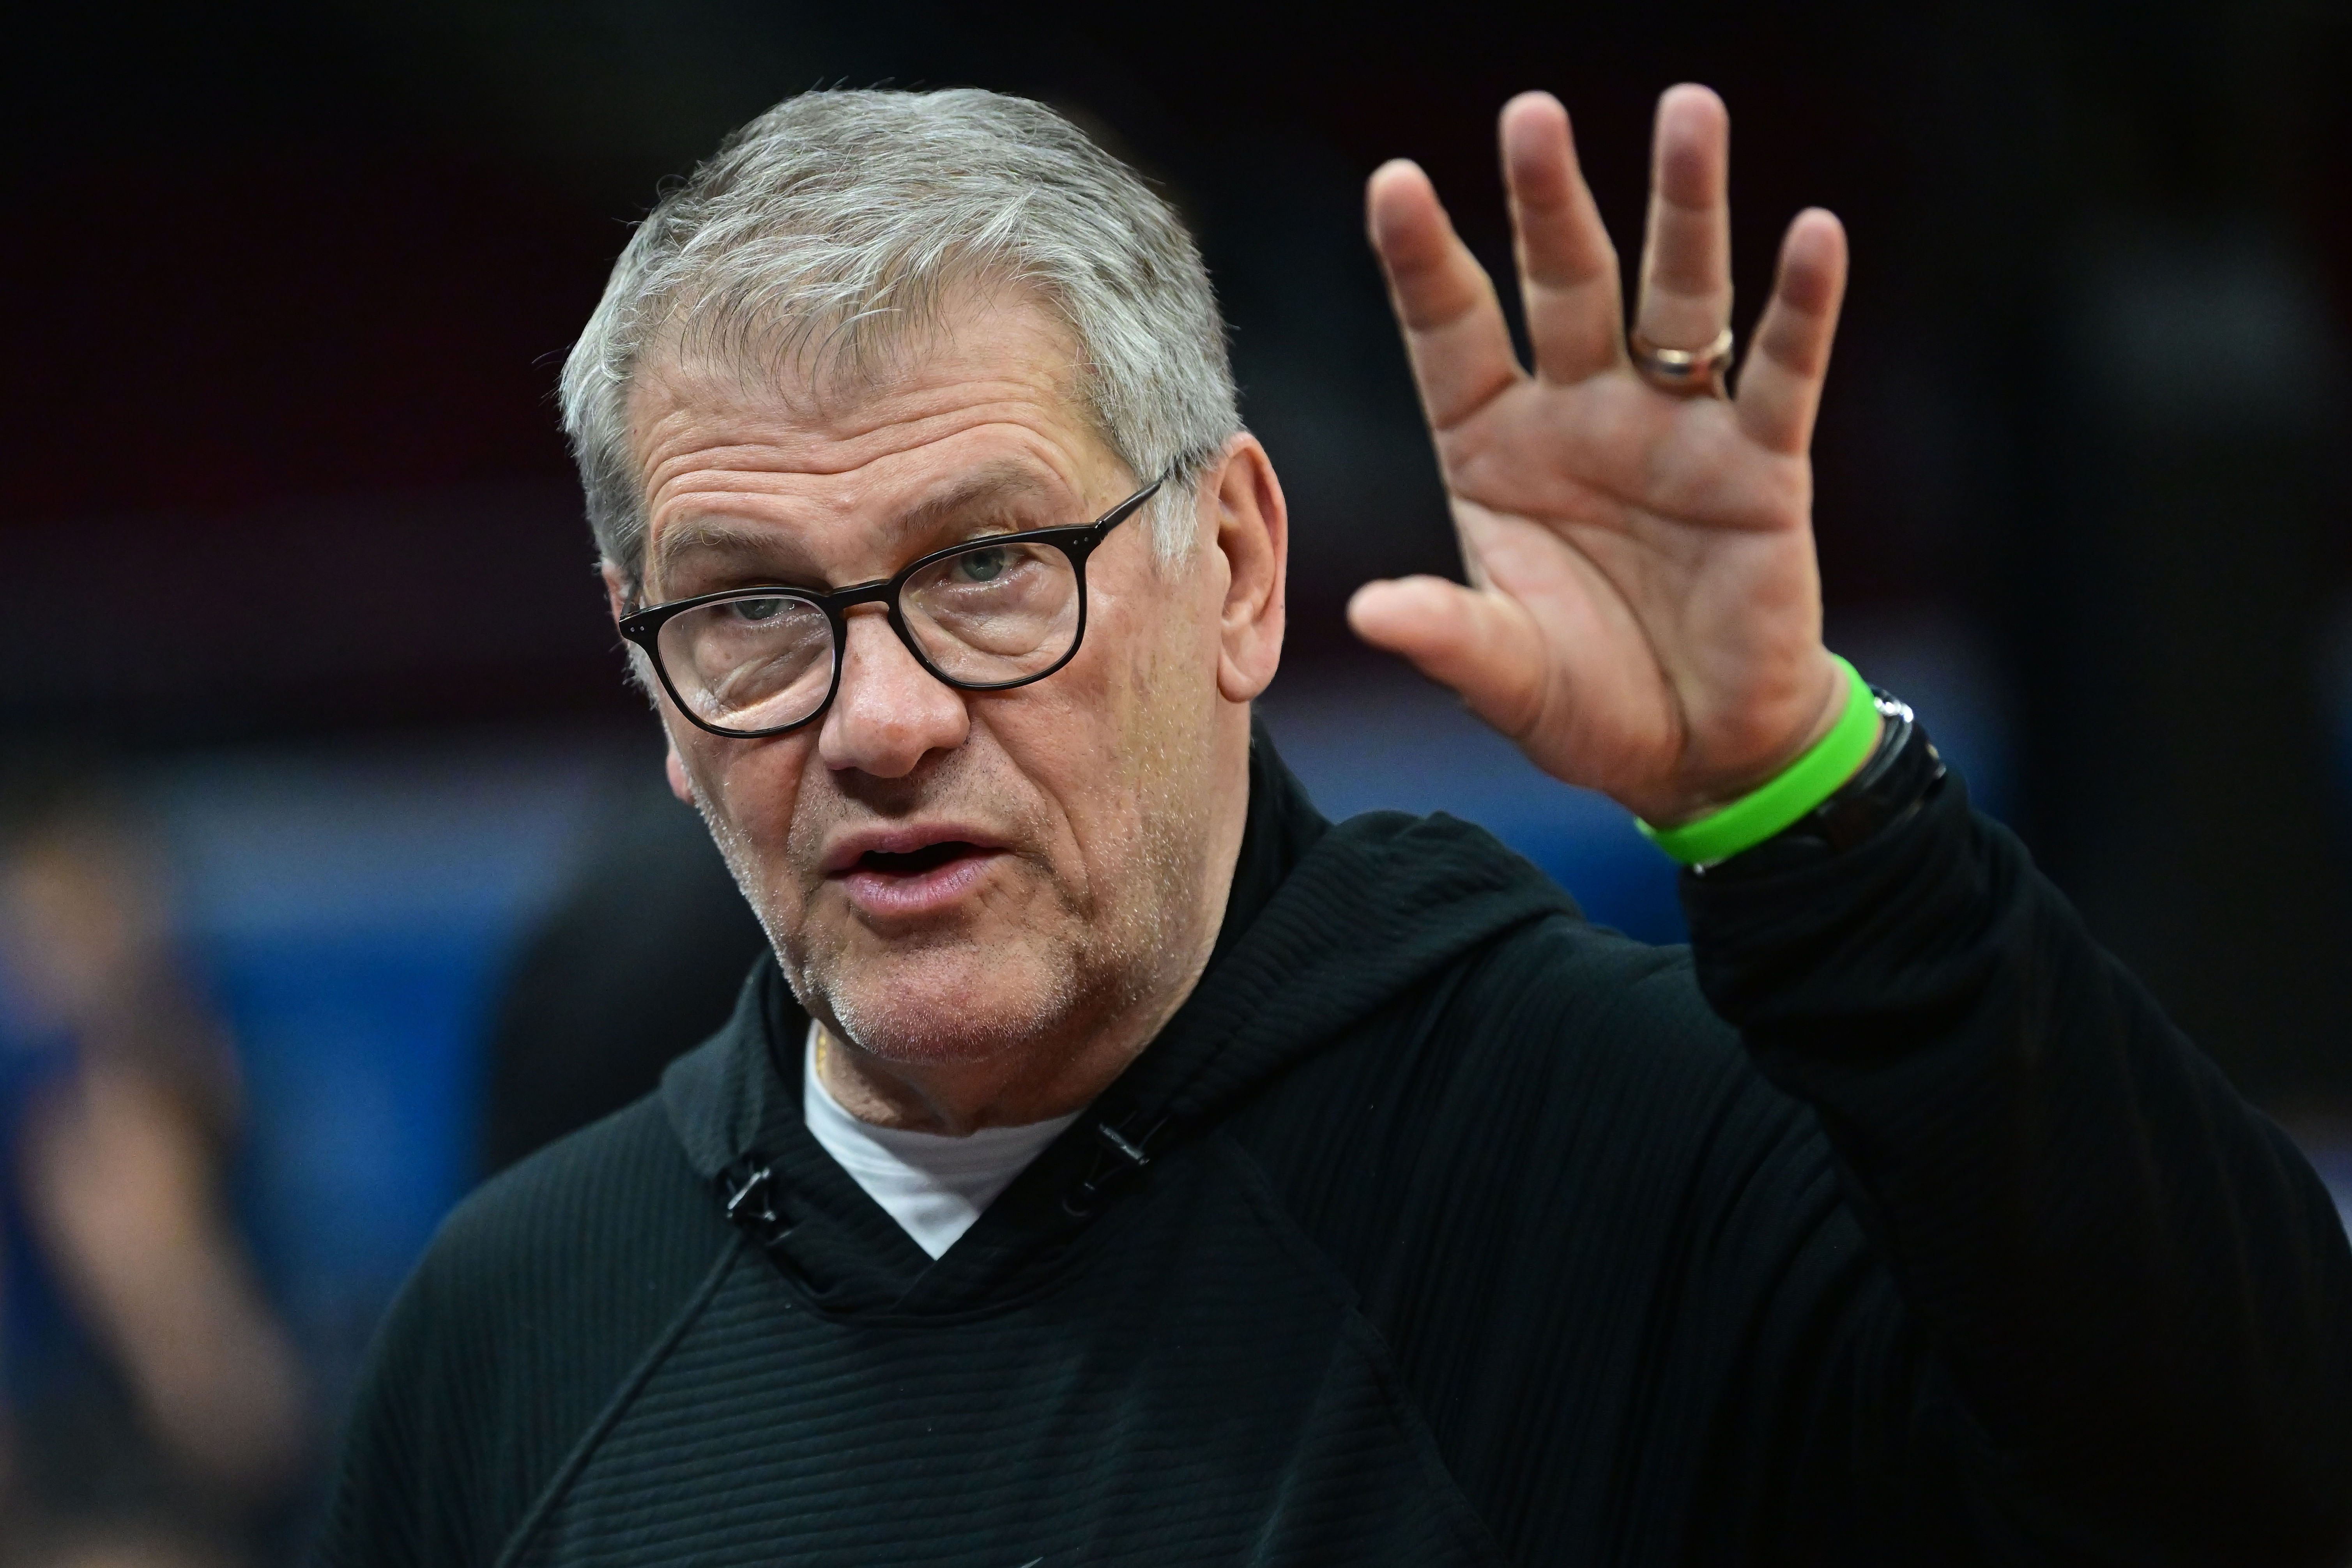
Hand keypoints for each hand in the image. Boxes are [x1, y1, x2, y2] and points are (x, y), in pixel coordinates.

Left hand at [1349, 86, 1852, 826]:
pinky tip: (1813, 235)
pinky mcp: (1761, 467)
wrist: (1697, 754)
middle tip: (1532, 115)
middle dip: (1549, 203)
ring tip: (1689, 112)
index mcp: (1495, 452)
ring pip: (1679, 299)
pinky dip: (1802, 306)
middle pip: (1564, 286)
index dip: (1425, 262)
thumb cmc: (1589, 705)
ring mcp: (1675, 432)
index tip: (1394, 182)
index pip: (1451, 334)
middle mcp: (1581, 419)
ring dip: (1683, 207)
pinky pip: (1784, 373)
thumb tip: (1368, 613)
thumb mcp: (1505, 679)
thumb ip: (1447, 636)